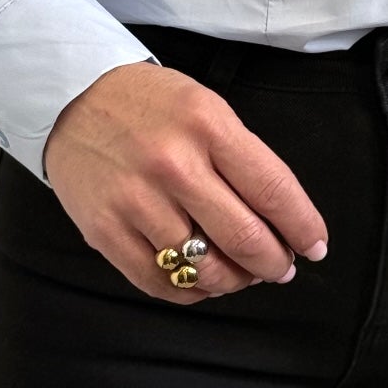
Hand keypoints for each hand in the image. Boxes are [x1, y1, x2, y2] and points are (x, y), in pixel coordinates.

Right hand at [43, 60, 328, 303]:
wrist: (73, 96)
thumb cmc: (150, 103)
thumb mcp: (206, 107)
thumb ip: (241, 158)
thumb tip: (279, 219)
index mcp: (208, 126)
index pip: (273, 189)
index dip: (302, 226)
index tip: (315, 246)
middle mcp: (174, 164)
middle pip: (244, 237)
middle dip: (274, 263)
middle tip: (281, 268)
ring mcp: (136, 200)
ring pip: (203, 268)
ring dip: (234, 281)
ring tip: (241, 274)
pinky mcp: (105, 230)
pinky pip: (159, 282)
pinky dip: (191, 291)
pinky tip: (202, 280)